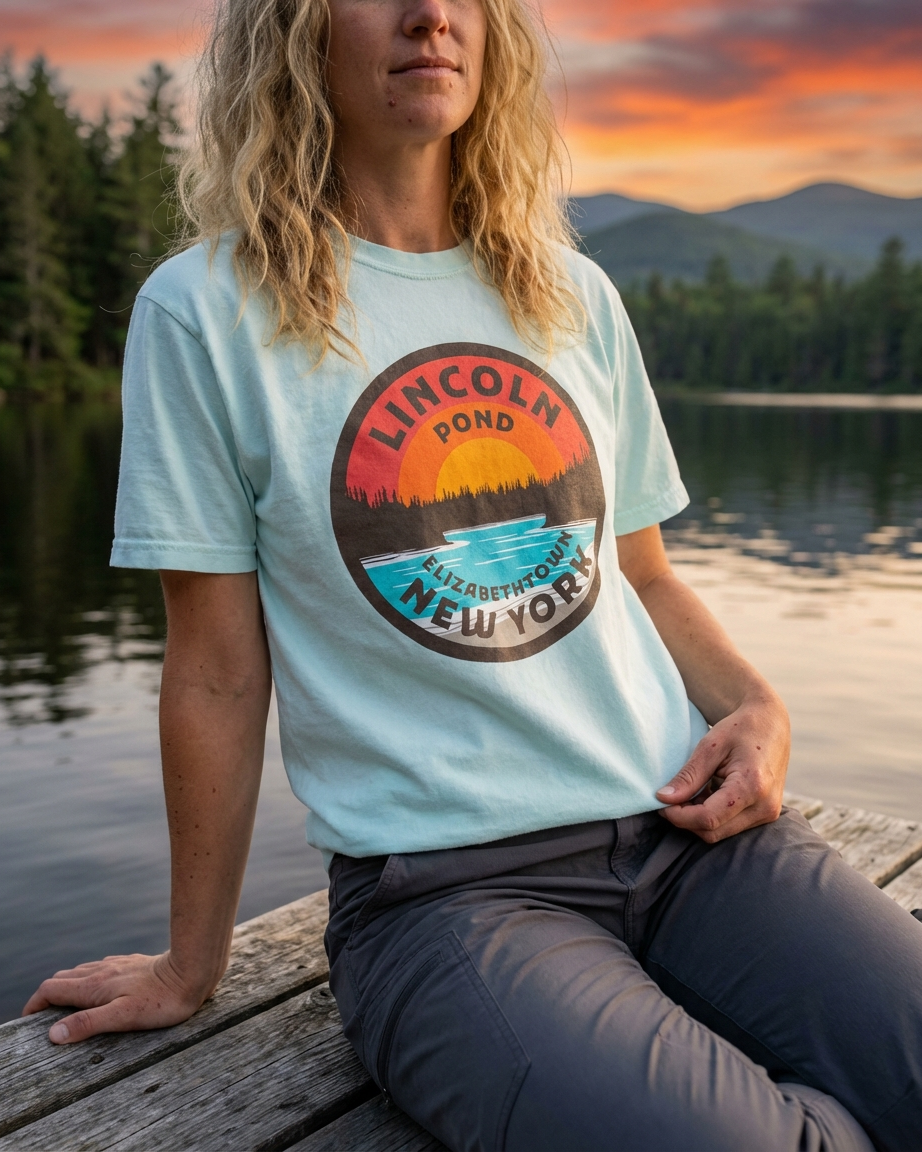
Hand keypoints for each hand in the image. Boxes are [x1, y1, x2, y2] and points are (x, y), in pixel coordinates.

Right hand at [22, 952, 212, 1043]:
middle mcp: (101, 971)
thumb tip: (53, 1033)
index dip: (34, 1004)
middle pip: (62, 979)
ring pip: (81, 971)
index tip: (27, 1021)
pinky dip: (88, 978)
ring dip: (67, 986)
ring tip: (66, 1004)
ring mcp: (116, 965)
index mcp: (94, 986)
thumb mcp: (123, 1017)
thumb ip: (88, 1023)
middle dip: (48, 996)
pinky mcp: (131, 963)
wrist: (191, 970)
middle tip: (43, 1017)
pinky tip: (99, 987)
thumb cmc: (161, 999)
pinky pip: (100, 967)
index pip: (51, 989)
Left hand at [655, 693, 789, 842]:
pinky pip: (731, 826)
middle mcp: (765, 806)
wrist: (771, 723)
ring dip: (698, 818)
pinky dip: (712, 816)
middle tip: (670, 798)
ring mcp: (768, 813)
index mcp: (752, 786)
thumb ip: (688, 776)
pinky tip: (706, 795)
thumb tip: (663, 799)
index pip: (708, 818)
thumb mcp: (709, 746)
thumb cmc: (741, 729)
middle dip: (686, 819)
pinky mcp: (766, 814)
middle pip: (713, 831)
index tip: (661, 802)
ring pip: (721, 833)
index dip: (679, 815)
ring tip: (691, 792)